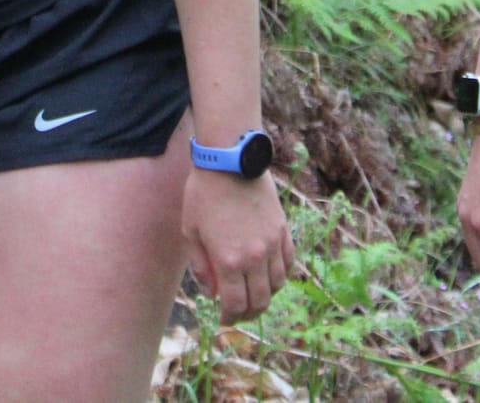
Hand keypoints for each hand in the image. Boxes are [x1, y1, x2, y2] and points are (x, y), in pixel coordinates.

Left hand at [181, 168, 294, 323]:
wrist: (231, 161)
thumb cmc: (204, 193)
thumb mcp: (190, 231)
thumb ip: (201, 266)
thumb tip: (211, 292)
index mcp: (229, 260)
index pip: (236, 304)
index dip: (230, 317)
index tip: (224, 318)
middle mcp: (255, 257)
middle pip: (260, 301)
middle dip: (248, 313)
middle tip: (238, 312)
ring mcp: (273, 244)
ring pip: (277, 285)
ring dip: (266, 296)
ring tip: (254, 295)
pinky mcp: (283, 231)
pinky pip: (289, 263)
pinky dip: (281, 276)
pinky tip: (270, 275)